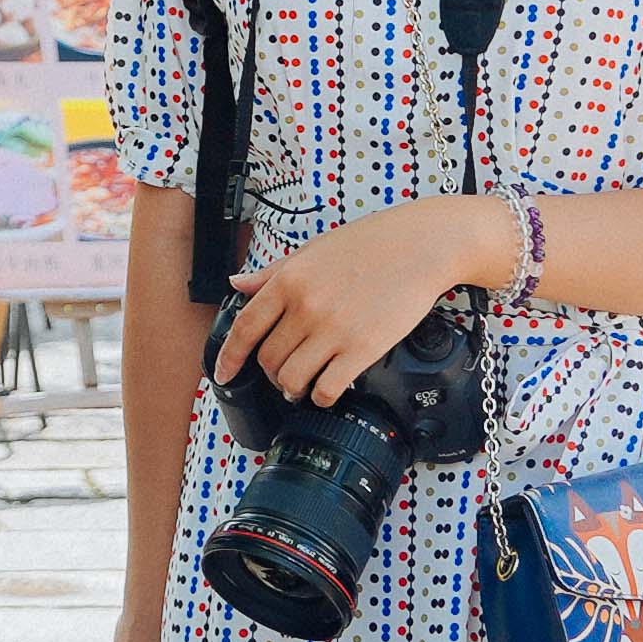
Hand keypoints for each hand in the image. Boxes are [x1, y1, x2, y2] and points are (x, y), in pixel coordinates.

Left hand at [212, 199, 498, 408]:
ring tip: (302, 386)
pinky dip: (322, 397)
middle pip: (268, 359)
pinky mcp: (363, 348)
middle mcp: (306, 306)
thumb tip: (237, 284)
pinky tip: (327, 390)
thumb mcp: (312, 250)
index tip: (222, 374)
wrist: (419, 246)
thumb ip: (272, 273)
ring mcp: (334, 329)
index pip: (244, 328)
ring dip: (293, 389)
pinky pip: (328, 389)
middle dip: (270, 373)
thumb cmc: (369, 244)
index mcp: (289, 280)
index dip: (228, 357)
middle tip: (281, 373)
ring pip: (293, 379)